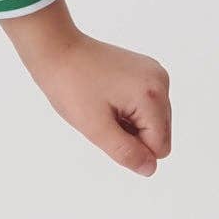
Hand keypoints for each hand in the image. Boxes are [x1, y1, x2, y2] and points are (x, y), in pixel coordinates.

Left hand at [26, 29, 171, 174]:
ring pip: (153, 121)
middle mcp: (161, 81)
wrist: (57, 49)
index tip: (108, 126)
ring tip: (105, 105)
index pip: (159, 148)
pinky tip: (109, 97)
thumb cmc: (71, 86)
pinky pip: (147, 105)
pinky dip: (129, 109)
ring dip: (130, 122)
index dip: (132, 146)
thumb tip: (150, 169)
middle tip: (104, 116)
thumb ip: (126, 152)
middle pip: (160, 134)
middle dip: (132, 134)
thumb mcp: (95, 128)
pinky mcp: (146, 70)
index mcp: (152, 95)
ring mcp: (155, 73)